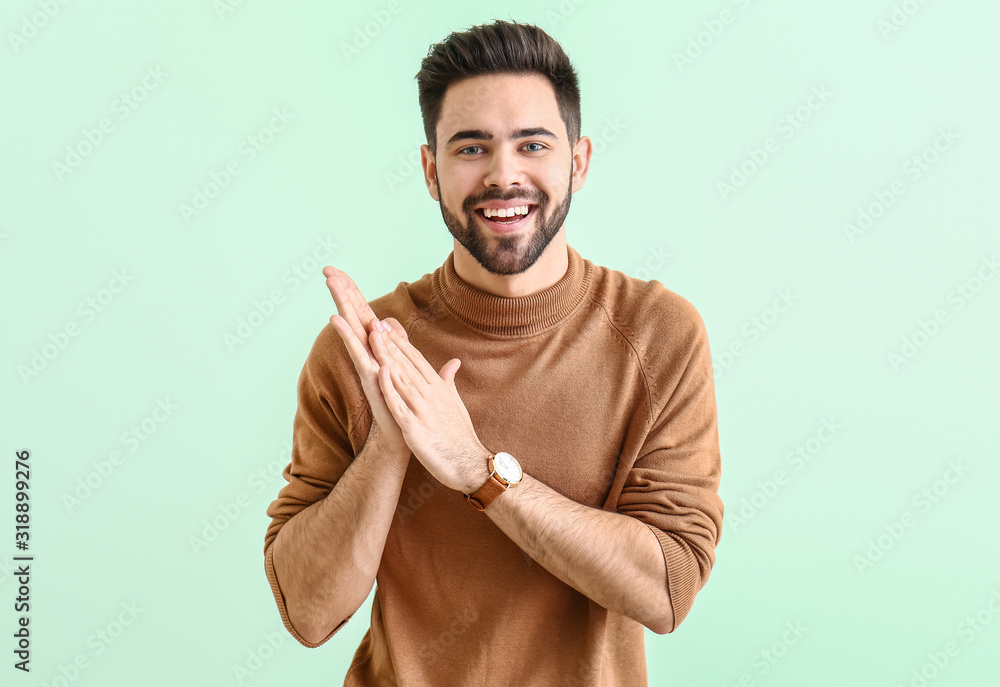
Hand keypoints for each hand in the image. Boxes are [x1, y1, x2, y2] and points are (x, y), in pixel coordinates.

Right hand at [323, 266, 409, 455]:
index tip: (339, 271)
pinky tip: (335, 320)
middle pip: (354, 316)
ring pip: (352, 329)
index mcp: (377, 348)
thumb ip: (400, 347)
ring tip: (331, 285)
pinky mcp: (368, 377)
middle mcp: (367, 353)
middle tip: (327, 269)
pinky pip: (356, 353)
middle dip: (342, 292)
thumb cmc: (401, 403)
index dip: (353, 293)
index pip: (364, 314)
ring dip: (342, 306)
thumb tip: (395, 327)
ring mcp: (366, 364)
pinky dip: (347, 336)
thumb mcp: (405, 367)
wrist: (401, 433)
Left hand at [369, 324, 490, 493]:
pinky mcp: (415, 429)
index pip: (417, 360)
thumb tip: (454, 362)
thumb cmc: (460, 436)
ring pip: (401, 378)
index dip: (401, 342)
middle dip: (389, 343)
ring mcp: (423, 411)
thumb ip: (450, 381)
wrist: (468, 464)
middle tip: (374, 322)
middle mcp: (431, 395)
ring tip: (372, 338)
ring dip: (386, 357)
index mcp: (439, 388)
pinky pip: (399, 405)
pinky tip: (380, 373)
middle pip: (406, 364)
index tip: (386, 326)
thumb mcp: (456, 403)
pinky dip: (390, 388)